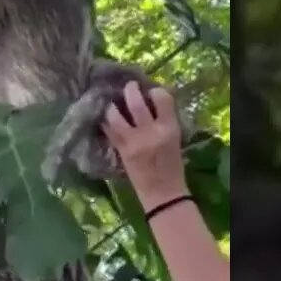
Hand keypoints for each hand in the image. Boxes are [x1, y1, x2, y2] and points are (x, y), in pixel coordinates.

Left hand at [100, 81, 187, 208]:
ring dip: (112, 105)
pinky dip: (106, 122)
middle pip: (136, 103)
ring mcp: (132, 142)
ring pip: (116, 116)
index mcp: (169, 129)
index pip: (162, 99)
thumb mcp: (175, 139)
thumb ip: (165, 120)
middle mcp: (149, 132)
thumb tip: (151, 101)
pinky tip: (106, 118)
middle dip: (130, 89)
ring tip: (112, 102)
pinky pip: (109, 131)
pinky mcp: (121, 151)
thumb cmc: (173, 167)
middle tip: (129, 86)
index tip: (151, 91)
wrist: (163, 193)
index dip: (156, 91)